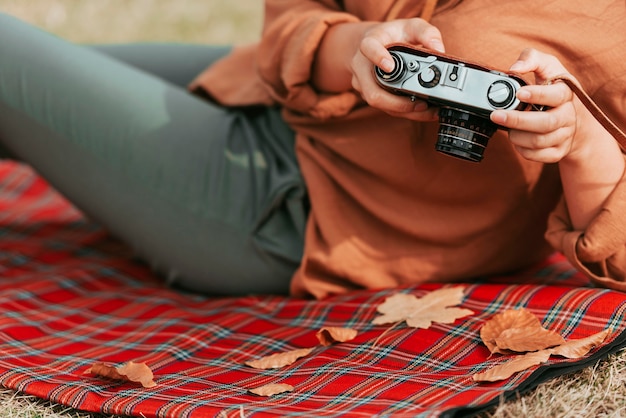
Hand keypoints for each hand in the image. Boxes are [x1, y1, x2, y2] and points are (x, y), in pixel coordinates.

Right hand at [350, 18, 444, 121]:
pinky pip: (386, 108)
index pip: (369, 48)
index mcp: (369, 43)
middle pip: (372, 91)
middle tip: (422, 103)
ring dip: (405, 111)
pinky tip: (425, 112)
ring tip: (430, 110)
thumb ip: (426, 33)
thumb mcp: (411, 26)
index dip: (378, 57)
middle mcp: (362, 67)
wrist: (373, 44)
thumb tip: (439, 50)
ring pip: (380, 104)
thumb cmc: (393, 35)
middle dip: (397, 103)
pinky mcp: (371, 96)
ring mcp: (364, 84)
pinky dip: (406, 112)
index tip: (390, 66)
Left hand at [490, 48, 596, 163]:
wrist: (572, 118)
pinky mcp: (557, 151)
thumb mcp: (547, 66)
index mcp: (566, 94)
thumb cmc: (553, 88)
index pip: (556, 95)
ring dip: (517, 136)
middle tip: (496, 116)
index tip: (519, 93)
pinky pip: (538, 155)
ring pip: (539, 141)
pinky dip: (522, 149)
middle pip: (546, 123)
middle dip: (518, 121)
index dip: (537, 95)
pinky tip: (516, 140)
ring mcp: (564, 135)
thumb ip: (531, 58)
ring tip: (506, 129)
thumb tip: (513, 68)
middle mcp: (568, 116)